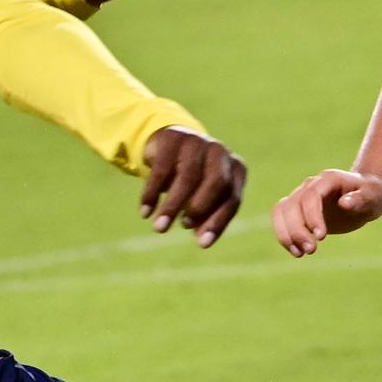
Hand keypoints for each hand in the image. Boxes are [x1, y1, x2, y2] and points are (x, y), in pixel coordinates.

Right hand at [138, 126, 246, 244]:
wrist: (170, 142)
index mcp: (235, 169)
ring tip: (159, 227)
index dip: (218, 223)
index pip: (232, 199)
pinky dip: (152, 194)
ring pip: (188, 177)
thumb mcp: (203, 195)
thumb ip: (205, 216)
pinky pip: (162, 170)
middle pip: (217, 182)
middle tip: (183, 226)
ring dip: (172, 206)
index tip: (201, 244)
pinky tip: (145, 212)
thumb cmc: (193, 178)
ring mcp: (197, 141)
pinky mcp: (173, 137)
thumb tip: (202, 239)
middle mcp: (220, 152)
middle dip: (200, 208)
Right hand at [270, 166, 381, 257]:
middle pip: (292, 205)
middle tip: (312, 250)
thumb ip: (360, 199)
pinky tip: (298, 252)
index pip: (311, 196)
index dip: (312, 216)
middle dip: (298, 229)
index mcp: (328, 179)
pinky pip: (281, 219)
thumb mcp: (373, 198)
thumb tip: (345, 203)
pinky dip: (285, 236)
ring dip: (287, 234)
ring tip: (301, 253)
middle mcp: (310, 185)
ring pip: (281, 211)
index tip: (321, 237)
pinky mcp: (298, 210)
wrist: (364, 196)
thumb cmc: (371, 195)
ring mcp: (301, 196)